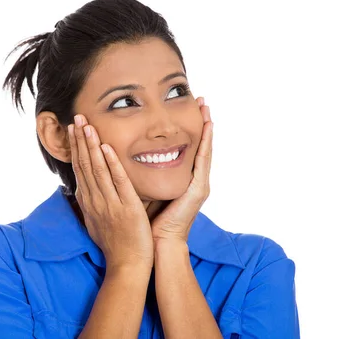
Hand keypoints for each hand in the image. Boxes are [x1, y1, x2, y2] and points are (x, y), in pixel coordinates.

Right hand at [68, 115, 153, 269]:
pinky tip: (107, 148)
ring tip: (88, 126)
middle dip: (80, 140)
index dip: (76, 148)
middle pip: (85, 165)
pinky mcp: (126, 208)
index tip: (74, 129)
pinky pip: (118, 182)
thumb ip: (93, 202)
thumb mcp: (98, 220)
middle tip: (77, 118)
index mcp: (89, 202)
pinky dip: (112, 164)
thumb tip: (84, 188)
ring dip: (91, 146)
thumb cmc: (116, 243)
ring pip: (97, 170)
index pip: (80, 169)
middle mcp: (95, 201)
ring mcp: (109, 204)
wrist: (127, 265)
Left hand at [150, 97, 212, 243]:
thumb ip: (151, 176)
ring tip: (207, 107)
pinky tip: (206, 127)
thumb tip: (136, 157)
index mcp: (186, 181)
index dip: (192, 128)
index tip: (192, 108)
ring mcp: (201, 184)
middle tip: (203, 100)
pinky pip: (202, 160)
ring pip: (206, 148)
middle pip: (203, 145)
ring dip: (207, 127)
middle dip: (203, 122)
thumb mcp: (152, 192)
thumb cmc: (153, 222)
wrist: (160, 245)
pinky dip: (205, 142)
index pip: (191, 149)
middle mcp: (197, 180)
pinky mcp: (199, 189)